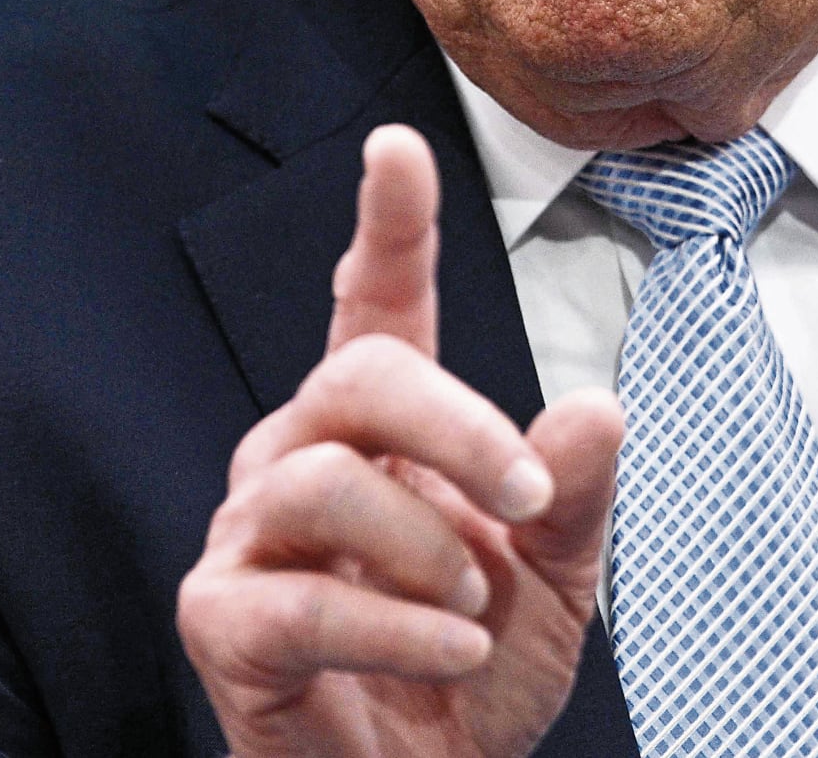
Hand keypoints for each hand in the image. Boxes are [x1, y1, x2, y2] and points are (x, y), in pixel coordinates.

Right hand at [178, 124, 624, 757]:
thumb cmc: (474, 671)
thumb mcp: (557, 578)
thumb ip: (576, 492)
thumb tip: (598, 405)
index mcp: (380, 427)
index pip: (376, 303)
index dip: (389, 224)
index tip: (398, 146)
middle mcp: (299, 454)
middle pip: (358, 374)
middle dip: (458, 424)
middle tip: (529, 496)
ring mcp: (247, 534)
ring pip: (324, 481)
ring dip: (426, 548)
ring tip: (473, 611)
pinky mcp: (220, 619)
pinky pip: (300, 598)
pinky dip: (394, 630)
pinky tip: (453, 654)